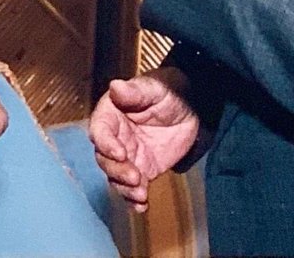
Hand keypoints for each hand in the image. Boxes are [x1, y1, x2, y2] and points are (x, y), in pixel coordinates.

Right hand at [89, 71, 199, 211]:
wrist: (193, 108)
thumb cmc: (169, 91)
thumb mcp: (154, 88)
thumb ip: (135, 91)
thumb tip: (115, 86)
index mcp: (112, 114)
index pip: (100, 130)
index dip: (105, 143)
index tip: (120, 153)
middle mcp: (115, 138)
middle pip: (104, 159)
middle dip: (117, 171)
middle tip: (135, 177)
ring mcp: (127, 156)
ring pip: (116, 177)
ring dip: (124, 188)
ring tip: (140, 194)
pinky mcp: (142, 171)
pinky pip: (133, 188)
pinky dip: (134, 200)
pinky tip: (142, 206)